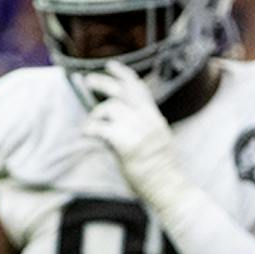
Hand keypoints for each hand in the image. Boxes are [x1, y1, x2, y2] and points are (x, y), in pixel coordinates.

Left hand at [81, 61, 181, 201]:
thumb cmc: (158, 171)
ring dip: (95, 115)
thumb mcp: (153, 142)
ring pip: (110, 107)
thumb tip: (113, 122)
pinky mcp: (128, 144)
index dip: (123, 74)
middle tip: (87, 79)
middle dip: (103, 82)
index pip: (139, 88)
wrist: (169, 188)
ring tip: (90, 126)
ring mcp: (139, 131)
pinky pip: (102, 129)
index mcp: (154, 118)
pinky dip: (91, 129)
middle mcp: (148, 120)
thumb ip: (137, 128)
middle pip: (122, 91)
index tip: (112, 65)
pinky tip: (86, 134)